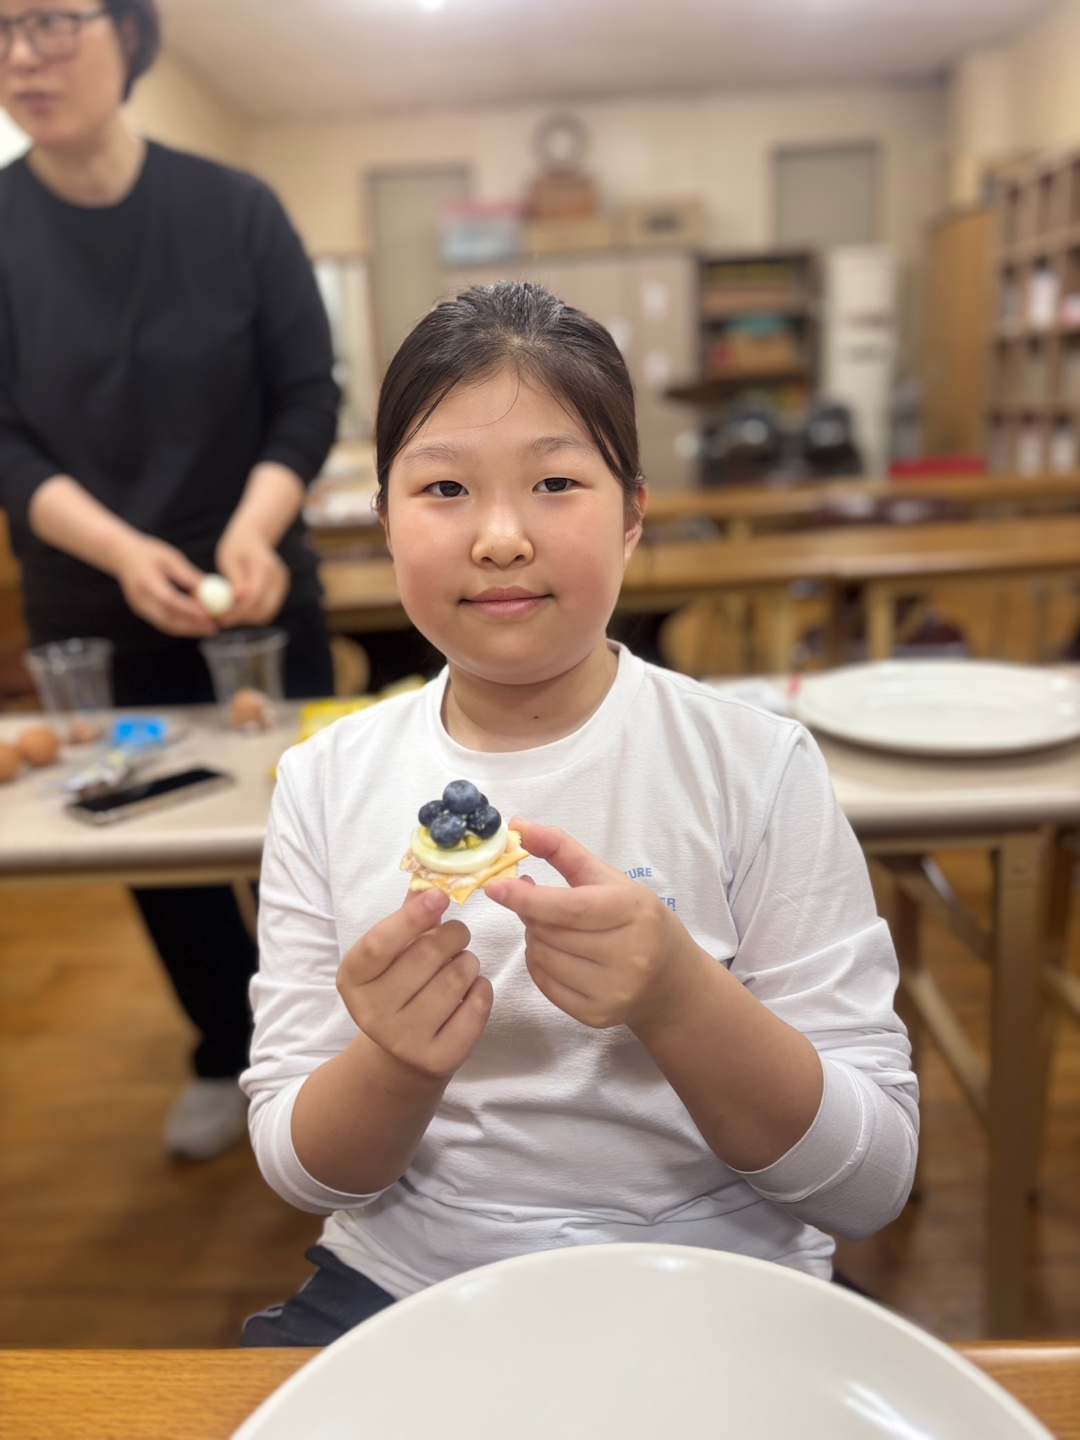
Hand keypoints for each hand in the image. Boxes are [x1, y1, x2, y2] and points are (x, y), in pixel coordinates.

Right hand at [111, 532, 216, 637]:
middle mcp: (140, 598)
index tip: (209, 614)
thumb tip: (211, 587)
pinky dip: (181, 625)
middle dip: (192, 626)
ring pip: (166, 624)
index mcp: (145, 581)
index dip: (189, 609)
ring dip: (189, 629)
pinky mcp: (141, 611)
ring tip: (210, 628)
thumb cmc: (149, 553)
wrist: (121, 555)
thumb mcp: (170, 558)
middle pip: (168, 619)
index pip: (169, 600)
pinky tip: (196, 624)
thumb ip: (188, 575)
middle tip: (214, 627)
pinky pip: (163, 622)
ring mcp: (139, 607)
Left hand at [215, 524, 289, 626]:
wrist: (255, 536)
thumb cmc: (237, 546)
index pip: (254, 596)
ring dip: (246, 618)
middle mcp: (278, 578)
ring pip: (266, 614)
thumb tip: (236, 599)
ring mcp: (282, 586)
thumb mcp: (230, 558)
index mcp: (266, 567)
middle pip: (263, 609)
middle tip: (221, 620)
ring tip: (226, 614)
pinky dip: (251, 614)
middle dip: (241, 618)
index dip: (238, 610)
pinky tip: (236, 610)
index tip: (220, 617)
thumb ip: (234, 579)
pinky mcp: (280, 592)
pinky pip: (266, 611)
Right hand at [336, 888, 493, 1079]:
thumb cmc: (398, 987)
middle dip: (454, 935)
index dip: (412, 917)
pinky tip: (471, 989)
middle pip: (427, 956)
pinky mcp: (439, 1059)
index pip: (380, 944)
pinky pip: (477, 1007)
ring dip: (469, 962)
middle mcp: (372, 1013)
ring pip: (457, 979)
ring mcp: (405, 1040)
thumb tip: (429, 875)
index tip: (440, 896)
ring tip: (461, 965)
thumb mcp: (391, 953)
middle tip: (458, 934)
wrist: (401, 1055)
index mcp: (353, 980)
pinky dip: (482, 989)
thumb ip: (406, 915)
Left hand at [486, 820, 705, 1034]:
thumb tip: (518, 826)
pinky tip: (555, 953)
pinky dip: (539, 964)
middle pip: (551, 932)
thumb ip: (562, 849)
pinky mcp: (598, 1015)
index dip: (527, 898)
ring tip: (554, 929)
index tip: (496, 887)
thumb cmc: (636, 919)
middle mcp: (629, 955)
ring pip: (543, 958)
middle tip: (538, 904)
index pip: (569, 907)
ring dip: (535, 939)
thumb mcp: (608, 878)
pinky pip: (545, 985)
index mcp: (634, 912)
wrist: (670, 979)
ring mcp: (614, 990)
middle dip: (532, 914)